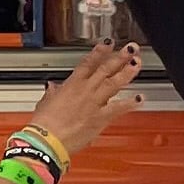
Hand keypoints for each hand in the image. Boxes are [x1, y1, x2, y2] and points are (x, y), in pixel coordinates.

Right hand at [30, 41, 140, 157]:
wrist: (47, 139)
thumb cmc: (44, 124)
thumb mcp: (45, 103)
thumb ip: (52, 93)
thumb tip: (51, 87)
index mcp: (72, 84)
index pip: (88, 62)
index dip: (100, 51)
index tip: (108, 43)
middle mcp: (85, 90)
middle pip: (106, 69)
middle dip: (119, 57)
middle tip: (131, 48)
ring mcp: (95, 103)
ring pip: (114, 83)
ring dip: (127, 72)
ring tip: (137, 63)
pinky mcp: (100, 117)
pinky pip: (119, 108)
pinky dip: (130, 103)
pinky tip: (139, 98)